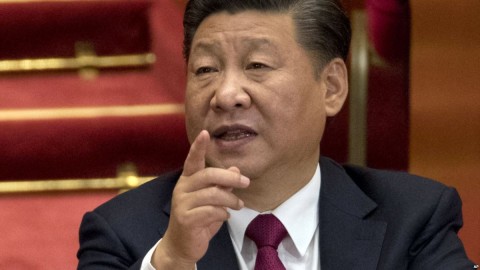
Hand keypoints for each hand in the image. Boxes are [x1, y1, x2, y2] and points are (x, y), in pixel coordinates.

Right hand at [152, 130, 249, 268]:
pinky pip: (211, 211)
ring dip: (231, 200)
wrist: (182, 245)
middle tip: (246, 182)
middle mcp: (182, 188)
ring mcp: (182, 203)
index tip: (205, 133)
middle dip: (230, 178)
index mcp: (188, 180)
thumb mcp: (213, 200)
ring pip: (212, 194)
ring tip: (239, 205)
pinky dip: (223, 213)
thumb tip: (236, 170)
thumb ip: (222, 185)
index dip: (198, 147)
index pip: (192, 160)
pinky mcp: (186, 219)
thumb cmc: (199, 219)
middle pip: (208, 175)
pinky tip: (225, 216)